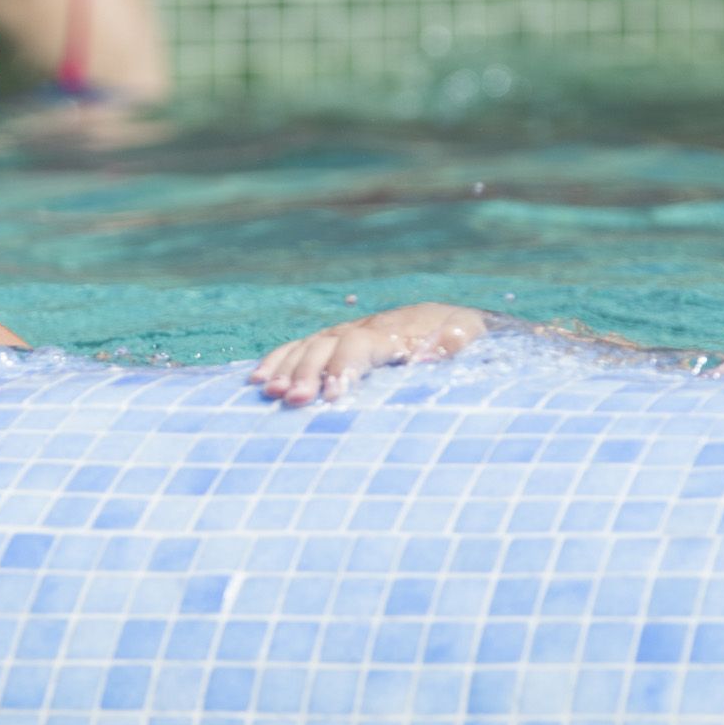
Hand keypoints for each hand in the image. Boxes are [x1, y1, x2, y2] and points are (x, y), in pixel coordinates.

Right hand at [251, 303, 488, 404]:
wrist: (452, 322)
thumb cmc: (461, 339)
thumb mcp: (466, 339)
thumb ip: (450, 345)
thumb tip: (430, 354)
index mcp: (392, 331)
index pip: (358, 345)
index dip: (343, 368)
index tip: (333, 396)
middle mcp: (362, 328)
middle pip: (325, 345)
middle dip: (307, 373)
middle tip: (294, 401)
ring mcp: (344, 334)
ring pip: (307, 345)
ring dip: (286, 368)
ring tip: (269, 393)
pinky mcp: (334, 343)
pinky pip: (298, 347)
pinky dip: (277, 360)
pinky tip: (257, 380)